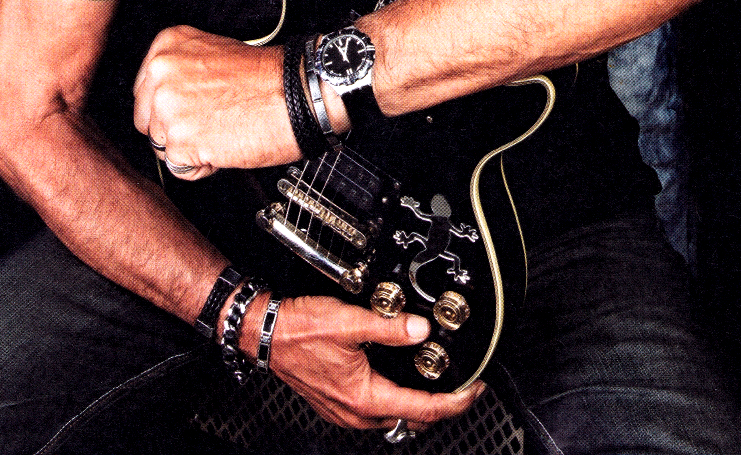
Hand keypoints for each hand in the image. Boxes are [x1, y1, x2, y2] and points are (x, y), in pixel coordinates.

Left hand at [133, 26, 298, 176]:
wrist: (297, 94)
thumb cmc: (266, 77)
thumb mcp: (213, 53)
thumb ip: (181, 71)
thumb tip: (161, 97)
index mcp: (167, 46)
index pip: (144, 89)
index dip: (171, 105)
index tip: (194, 104)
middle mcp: (161, 73)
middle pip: (146, 120)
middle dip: (174, 128)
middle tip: (210, 119)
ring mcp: (168, 107)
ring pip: (160, 145)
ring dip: (189, 147)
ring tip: (221, 129)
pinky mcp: (180, 142)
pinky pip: (178, 168)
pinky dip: (201, 165)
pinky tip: (224, 144)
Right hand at [253, 293, 483, 430]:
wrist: (267, 333)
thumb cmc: (300, 330)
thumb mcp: (349, 321)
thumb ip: (389, 326)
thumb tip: (421, 328)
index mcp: (364, 397)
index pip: (423, 410)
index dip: (454, 402)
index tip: (473, 391)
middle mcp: (356, 412)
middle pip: (412, 419)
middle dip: (442, 406)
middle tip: (464, 387)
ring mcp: (346, 411)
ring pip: (395, 417)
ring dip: (419, 404)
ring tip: (440, 383)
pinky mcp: (340, 403)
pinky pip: (378, 410)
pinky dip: (398, 398)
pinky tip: (402, 380)